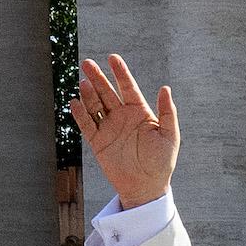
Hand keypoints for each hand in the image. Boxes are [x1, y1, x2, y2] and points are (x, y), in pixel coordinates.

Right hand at [72, 51, 181, 207]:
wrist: (147, 187)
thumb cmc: (161, 162)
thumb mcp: (169, 136)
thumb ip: (167, 113)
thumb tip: (165, 88)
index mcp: (139, 112)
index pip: (128, 87)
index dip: (120, 72)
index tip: (112, 58)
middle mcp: (122, 116)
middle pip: (107, 92)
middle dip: (98, 78)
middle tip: (87, 63)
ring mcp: (109, 128)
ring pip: (95, 105)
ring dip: (89, 94)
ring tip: (84, 84)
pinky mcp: (98, 142)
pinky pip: (87, 124)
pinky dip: (80, 114)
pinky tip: (75, 102)